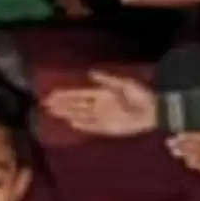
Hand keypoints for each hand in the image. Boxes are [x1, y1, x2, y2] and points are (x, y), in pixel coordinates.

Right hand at [44, 73, 160, 140]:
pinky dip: (81, 125)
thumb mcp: (124, 83)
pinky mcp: (108, 128)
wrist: (153, 110)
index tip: (52, 94)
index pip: (79, 94)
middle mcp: (99, 105)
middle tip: (45, 104)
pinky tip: (71, 123)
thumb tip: (90, 72)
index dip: (65, 94)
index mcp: (102, 93)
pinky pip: (91, 126)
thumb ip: (106, 79)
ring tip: (53, 113)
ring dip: (67, 114)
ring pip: (80, 115)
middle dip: (61, 104)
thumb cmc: (141, 95)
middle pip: (76, 105)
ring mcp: (102, 117)